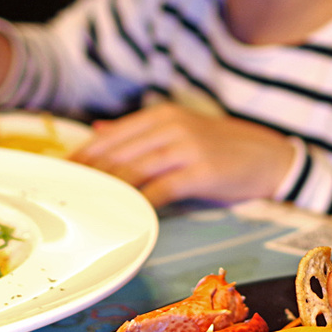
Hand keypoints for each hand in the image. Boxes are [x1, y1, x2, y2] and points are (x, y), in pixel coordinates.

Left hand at [69, 103, 296, 206]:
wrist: (271, 157)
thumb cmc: (223, 147)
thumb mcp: (181, 129)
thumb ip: (139, 131)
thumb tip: (96, 130)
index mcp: (162, 115)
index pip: (109, 137)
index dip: (82, 158)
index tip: (60, 176)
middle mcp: (171, 126)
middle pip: (116, 155)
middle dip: (88, 178)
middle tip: (65, 198)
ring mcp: (186, 147)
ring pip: (133, 171)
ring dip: (108, 192)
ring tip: (87, 209)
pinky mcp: (200, 171)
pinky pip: (160, 190)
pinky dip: (139, 204)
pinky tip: (125, 216)